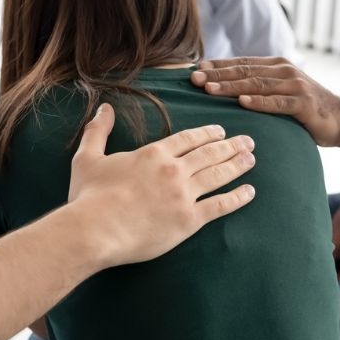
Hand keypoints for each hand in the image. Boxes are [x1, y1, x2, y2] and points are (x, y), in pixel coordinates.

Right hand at [68, 104, 256, 267]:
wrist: (95, 230)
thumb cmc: (89, 197)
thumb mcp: (88, 158)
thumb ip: (98, 131)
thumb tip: (105, 109)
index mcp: (153, 154)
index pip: (188, 139)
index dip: (207, 133)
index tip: (221, 131)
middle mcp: (173, 170)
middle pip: (209, 153)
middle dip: (230, 145)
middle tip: (248, 141)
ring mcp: (183, 195)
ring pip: (218, 175)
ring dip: (237, 165)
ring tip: (252, 159)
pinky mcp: (188, 220)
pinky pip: (219, 206)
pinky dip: (237, 198)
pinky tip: (250, 192)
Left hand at [190, 57, 339, 151]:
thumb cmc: (305, 108)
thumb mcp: (280, 92)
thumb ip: (258, 87)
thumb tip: (225, 88)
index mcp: (274, 65)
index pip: (240, 63)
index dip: (216, 66)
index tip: (193, 70)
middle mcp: (283, 70)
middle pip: (244, 71)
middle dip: (217, 75)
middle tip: (194, 79)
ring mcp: (295, 85)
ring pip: (256, 85)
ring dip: (231, 86)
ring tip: (209, 89)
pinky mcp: (303, 102)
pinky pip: (277, 102)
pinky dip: (259, 102)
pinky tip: (242, 102)